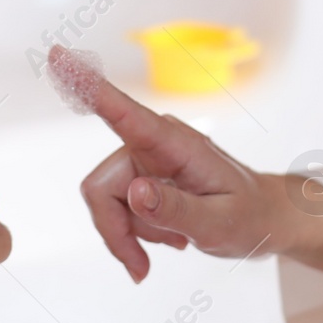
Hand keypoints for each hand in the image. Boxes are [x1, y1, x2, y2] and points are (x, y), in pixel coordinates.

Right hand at [58, 45, 322, 281]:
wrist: (264, 218)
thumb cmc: (250, 216)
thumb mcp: (220, 224)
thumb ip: (177, 209)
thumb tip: (133, 193)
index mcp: (174, 143)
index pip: (122, 112)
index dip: (87, 86)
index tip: (58, 55)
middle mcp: (151, 143)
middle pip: (101, 188)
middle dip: (116, 231)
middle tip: (141, 266)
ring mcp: (144, 158)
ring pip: (107, 203)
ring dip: (132, 234)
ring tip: (177, 241)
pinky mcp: (141, 175)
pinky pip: (116, 209)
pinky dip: (136, 233)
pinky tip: (171, 237)